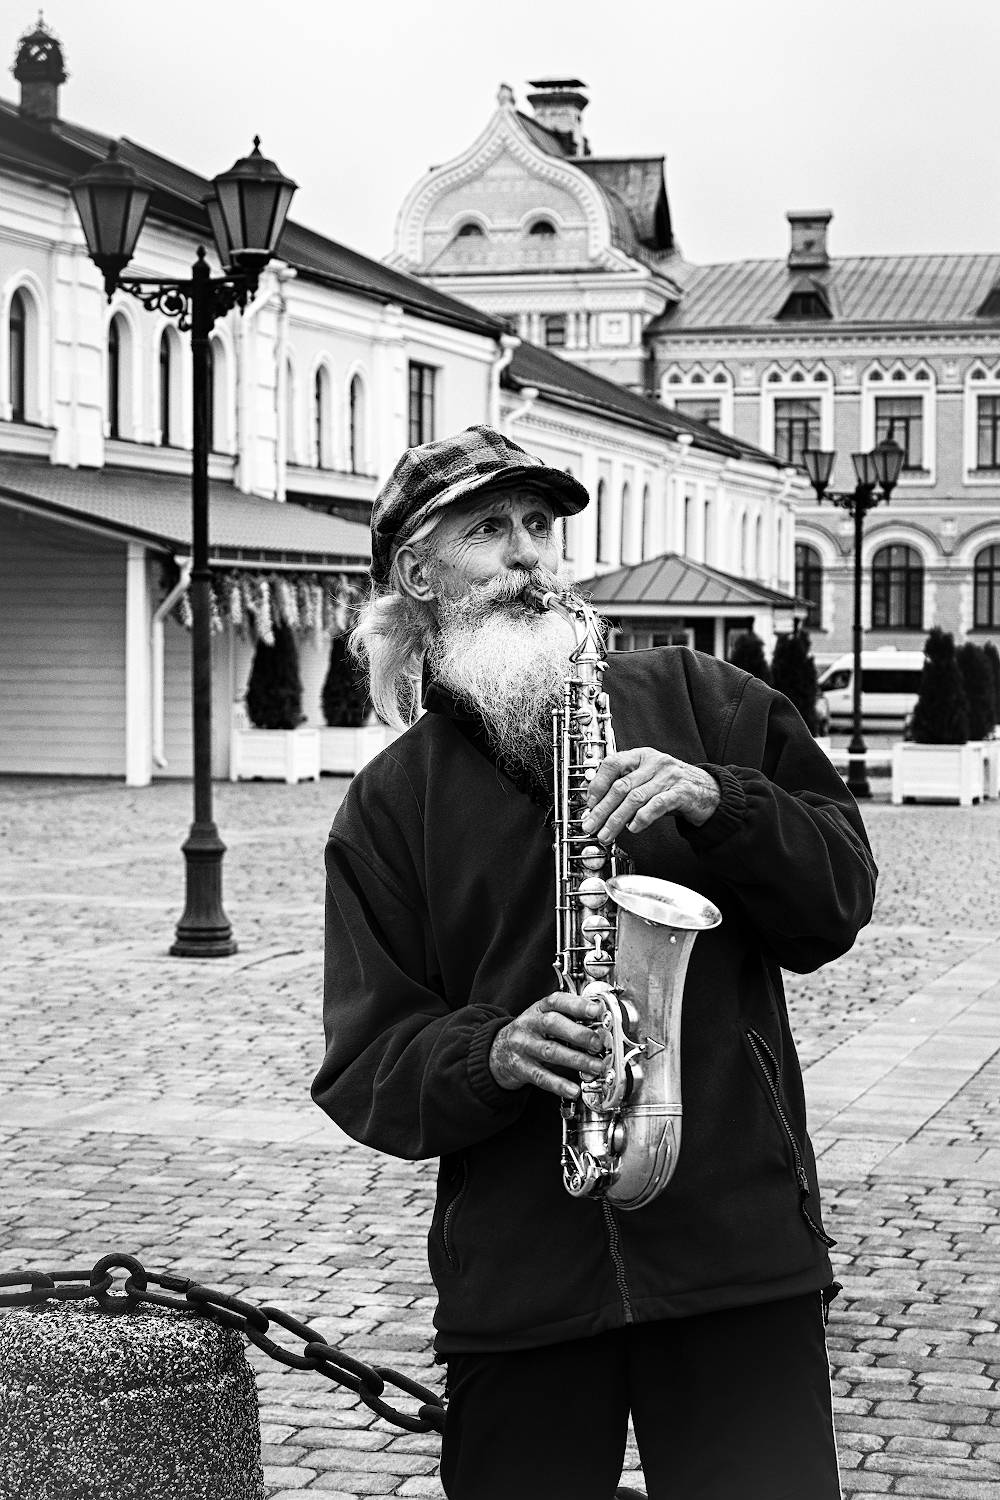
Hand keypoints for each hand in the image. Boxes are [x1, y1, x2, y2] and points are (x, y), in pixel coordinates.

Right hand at [490, 992, 608, 1098]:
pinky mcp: (521, 1068)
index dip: (576, 1005)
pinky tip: (573, 1089)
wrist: (498, 1051)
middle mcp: (529, 1024)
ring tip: (596, 1067)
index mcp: (539, 1009)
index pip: (556, 1001)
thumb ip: (569, 1019)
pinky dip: (559, 1084)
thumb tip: (600, 1026)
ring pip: (550, 1051)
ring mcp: (523, 1046)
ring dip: (577, 1060)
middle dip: (579, 1033)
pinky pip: (541, 1076)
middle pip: (553, 1024)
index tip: (596, 1010)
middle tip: (598, 1043)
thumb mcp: (545, 1018)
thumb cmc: (531, 1033)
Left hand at [580, 748, 719, 843]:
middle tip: (591, 825)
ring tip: (607, 834)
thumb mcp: (647, 778)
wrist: (709, 791)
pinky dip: (641, 818)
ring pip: (635, 798)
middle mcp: (655, 762)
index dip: (597, 784)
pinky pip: (657, 805)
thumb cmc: (673, 786)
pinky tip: (633, 828)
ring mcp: (669, 776)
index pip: (613, 763)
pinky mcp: (681, 792)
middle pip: (621, 786)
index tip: (589, 803)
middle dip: (602, 809)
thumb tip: (596, 805)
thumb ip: (626, 786)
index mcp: (642, 755)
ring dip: (616, 819)